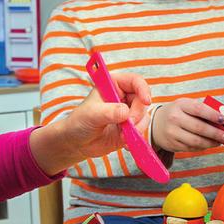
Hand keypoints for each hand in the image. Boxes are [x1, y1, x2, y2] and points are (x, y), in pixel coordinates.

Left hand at [31, 72, 151, 173]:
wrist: (77, 142)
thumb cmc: (79, 122)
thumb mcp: (91, 114)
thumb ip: (108, 112)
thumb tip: (125, 112)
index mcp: (114, 85)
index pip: (135, 81)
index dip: (143, 89)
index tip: (146, 101)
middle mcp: (123, 97)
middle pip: (142, 101)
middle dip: (137, 114)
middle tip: (127, 124)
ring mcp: (128, 112)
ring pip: (144, 116)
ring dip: (137, 128)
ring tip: (121, 135)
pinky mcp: (130, 128)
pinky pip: (141, 130)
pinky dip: (136, 137)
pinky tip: (124, 142)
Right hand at [151, 98, 223, 151]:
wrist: (156, 123)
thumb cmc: (178, 112)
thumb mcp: (187, 105)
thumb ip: (203, 110)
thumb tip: (223, 119)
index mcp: (180, 105)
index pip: (199, 109)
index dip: (213, 115)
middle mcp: (174, 118)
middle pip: (199, 128)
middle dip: (215, 133)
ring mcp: (172, 132)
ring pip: (195, 141)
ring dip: (210, 143)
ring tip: (219, 142)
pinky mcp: (172, 144)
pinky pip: (191, 148)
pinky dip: (202, 147)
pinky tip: (208, 144)